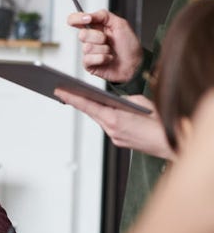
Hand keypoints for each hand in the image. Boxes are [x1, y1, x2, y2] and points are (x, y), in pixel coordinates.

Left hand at [54, 88, 173, 158]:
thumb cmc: (160, 122)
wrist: (173, 142)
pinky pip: (109, 126)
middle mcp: (111, 130)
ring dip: (93, 109)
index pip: (87, 105)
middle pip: (91, 112)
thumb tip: (115, 101)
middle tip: (64, 90)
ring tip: (82, 97)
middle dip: (79, 101)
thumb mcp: (141, 102)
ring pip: (100, 120)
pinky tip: (106, 111)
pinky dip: (106, 117)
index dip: (72, 97)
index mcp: (114, 119)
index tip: (59, 90)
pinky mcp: (121, 142)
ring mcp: (115, 137)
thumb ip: (124, 100)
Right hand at [67, 9, 141, 82]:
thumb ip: (103, 15)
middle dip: (98, 37)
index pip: (75, 20)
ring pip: (87, 47)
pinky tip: (108, 59)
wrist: (135, 64)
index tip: (87, 19)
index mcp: (96, 27)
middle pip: (81, 34)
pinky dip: (102, 58)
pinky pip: (89, 59)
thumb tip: (87, 15)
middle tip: (108, 40)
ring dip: (103, 49)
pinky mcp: (88, 64)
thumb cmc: (129, 46)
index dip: (77, 18)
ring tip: (111, 51)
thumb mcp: (120, 24)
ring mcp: (88, 52)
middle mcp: (90, 39)